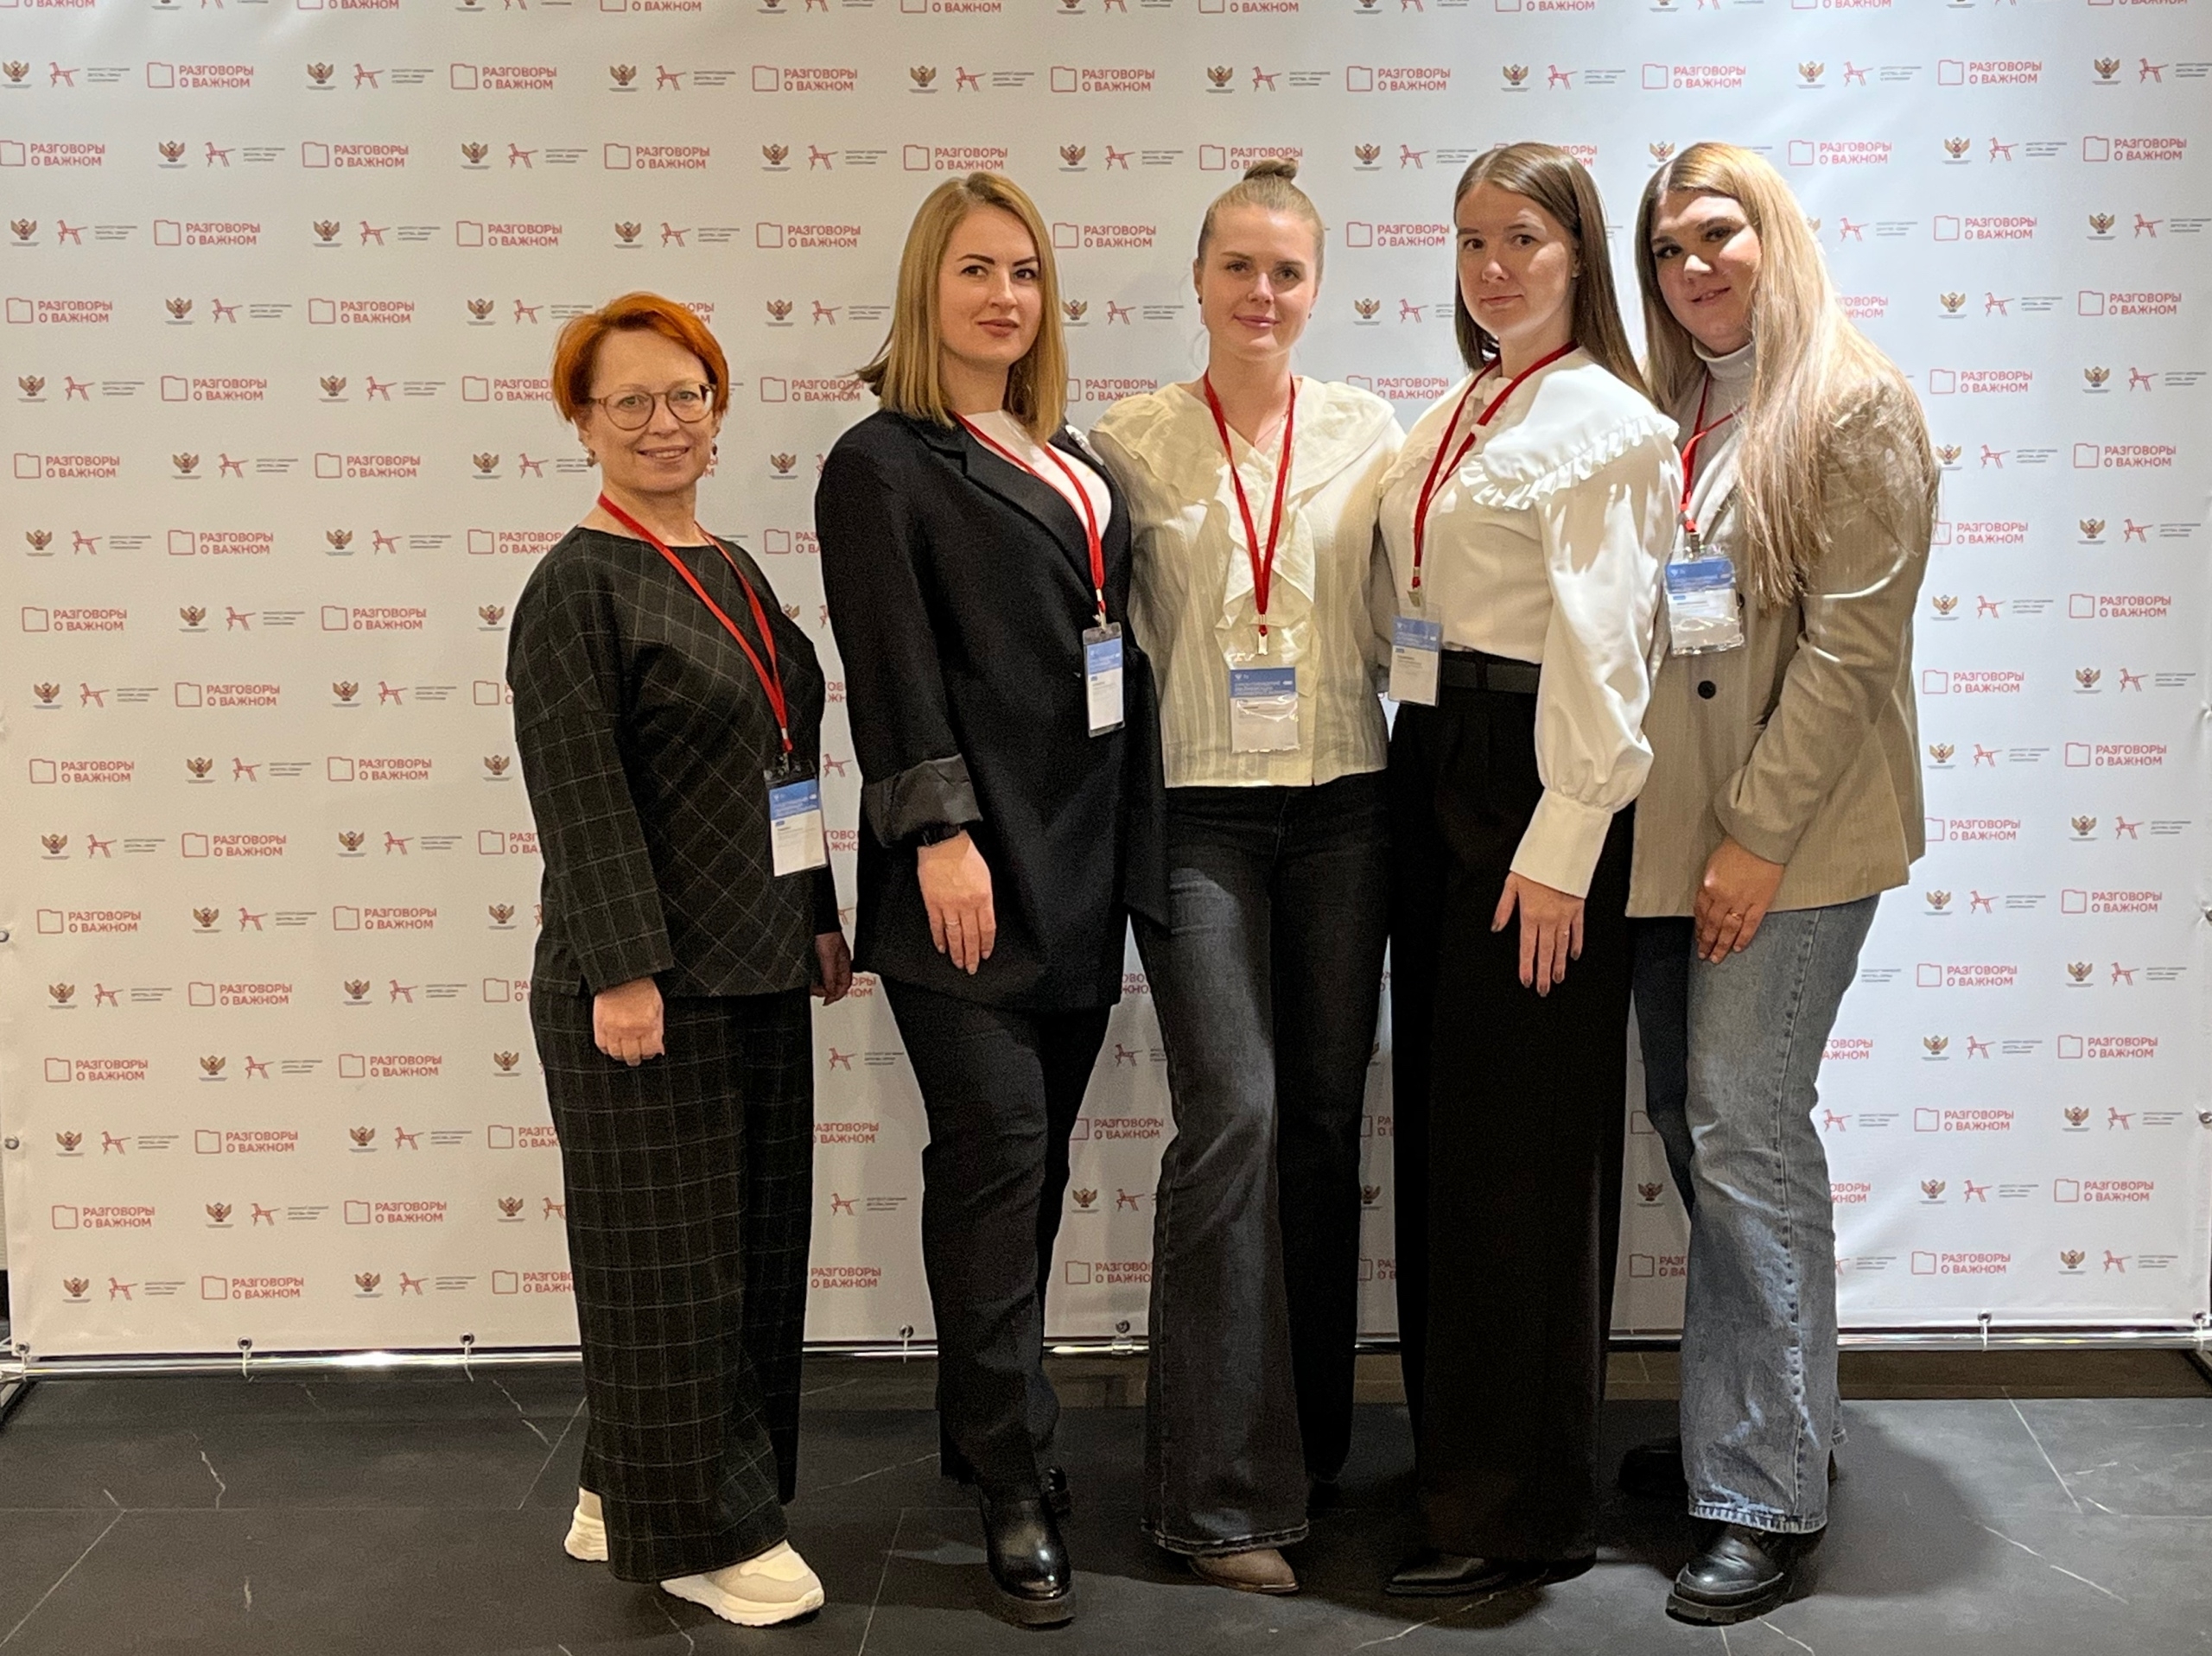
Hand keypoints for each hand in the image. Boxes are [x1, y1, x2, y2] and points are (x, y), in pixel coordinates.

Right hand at [592, 975, 663, 1065]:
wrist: (623, 975)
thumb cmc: (643, 988)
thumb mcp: (658, 1007)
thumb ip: (658, 1029)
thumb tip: (659, 1048)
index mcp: (648, 1025)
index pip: (650, 1051)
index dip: (651, 1054)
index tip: (650, 1053)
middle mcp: (631, 1029)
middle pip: (632, 1056)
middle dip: (636, 1059)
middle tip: (636, 1057)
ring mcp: (613, 1028)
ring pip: (616, 1053)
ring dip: (621, 1056)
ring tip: (624, 1053)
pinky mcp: (600, 1024)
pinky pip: (601, 1045)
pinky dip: (606, 1049)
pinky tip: (611, 1046)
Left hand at [813, 930, 852, 1003]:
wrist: (821, 923)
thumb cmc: (827, 936)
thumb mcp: (828, 960)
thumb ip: (829, 977)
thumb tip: (830, 991)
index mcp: (845, 965)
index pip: (844, 986)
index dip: (836, 996)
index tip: (826, 1001)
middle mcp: (840, 964)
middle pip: (838, 984)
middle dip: (828, 992)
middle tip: (817, 994)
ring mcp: (833, 960)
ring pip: (831, 979)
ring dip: (823, 985)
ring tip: (813, 988)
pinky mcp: (825, 956)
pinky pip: (825, 972)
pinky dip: (819, 978)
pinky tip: (813, 978)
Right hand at [916, 830, 994, 974]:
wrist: (943, 843)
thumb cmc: (965, 854)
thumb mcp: (985, 875)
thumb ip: (985, 897)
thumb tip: (984, 914)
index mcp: (983, 897)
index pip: (987, 928)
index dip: (986, 944)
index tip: (985, 954)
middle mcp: (967, 905)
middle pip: (971, 936)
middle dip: (972, 955)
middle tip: (972, 968)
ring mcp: (949, 905)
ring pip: (955, 935)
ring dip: (957, 952)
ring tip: (958, 963)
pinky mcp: (933, 903)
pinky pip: (937, 926)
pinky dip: (939, 938)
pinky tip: (942, 947)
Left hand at [1492, 871, 1583, 995]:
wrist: (1561, 851)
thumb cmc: (1535, 864)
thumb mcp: (1511, 883)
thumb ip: (1503, 908)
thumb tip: (1496, 926)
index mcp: (1530, 914)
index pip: (1527, 947)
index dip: (1527, 966)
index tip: (1526, 980)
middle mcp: (1548, 918)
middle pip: (1545, 952)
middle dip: (1543, 973)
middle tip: (1543, 989)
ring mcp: (1565, 915)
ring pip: (1562, 946)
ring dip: (1559, 964)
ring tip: (1557, 979)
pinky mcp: (1577, 908)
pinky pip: (1578, 931)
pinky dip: (1576, 945)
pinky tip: (1574, 956)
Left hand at [1694, 836, 1786, 962]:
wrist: (1759, 839)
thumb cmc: (1736, 847)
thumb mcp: (1712, 865)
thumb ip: (1709, 886)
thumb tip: (1707, 904)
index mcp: (1709, 886)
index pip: (1701, 914)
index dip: (1699, 928)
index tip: (1698, 938)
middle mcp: (1723, 897)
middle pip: (1712, 925)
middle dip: (1707, 942)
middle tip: (1704, 955)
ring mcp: (1742, 901)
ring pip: (1728, 930)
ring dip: (1721, 946)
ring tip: (1717, 958)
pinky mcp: (1760, 902)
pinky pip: (1750, 925)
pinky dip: (1743, 939)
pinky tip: (1737, 948)